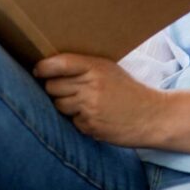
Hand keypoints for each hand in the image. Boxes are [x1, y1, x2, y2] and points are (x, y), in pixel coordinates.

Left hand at [33, 53, 169, 146]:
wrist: (152, 116)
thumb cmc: (128, 90)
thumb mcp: (110, 70)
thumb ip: (85, 68)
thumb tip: (51, 68)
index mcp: (96, 67)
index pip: (60, 64)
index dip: (44, 67)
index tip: (38, 70)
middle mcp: (91, 86)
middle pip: (53, 86)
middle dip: (54, 89)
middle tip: (66, 90)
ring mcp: (90, 107)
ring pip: (59, 105)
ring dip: (65, 106)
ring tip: (84, 104)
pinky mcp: (90, 126)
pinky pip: (71, 122)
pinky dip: (78, 121)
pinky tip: (94, 117)